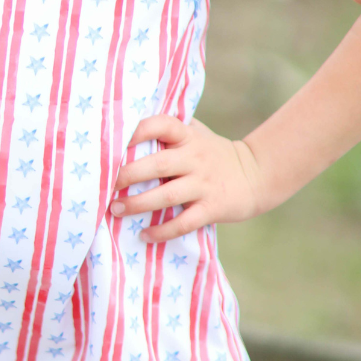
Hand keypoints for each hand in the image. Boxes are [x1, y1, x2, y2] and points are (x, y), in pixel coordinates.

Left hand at [110, 115, 265, 242]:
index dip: (137, 131)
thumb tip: (126, 128)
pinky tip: (144, 235)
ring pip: (167, 196)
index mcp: (188, 136)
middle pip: (157, 165)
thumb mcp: (196, 134)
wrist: (256, 175)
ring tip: (116, 209)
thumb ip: (169, 131)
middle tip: (104, 185)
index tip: (113, 144)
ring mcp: (204, 184)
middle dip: (127, 175)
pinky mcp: (212, 208)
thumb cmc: (213, 154)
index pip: (161, 125)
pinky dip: (163, 231)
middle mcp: (195, 157)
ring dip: (138, 204)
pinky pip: (184, 222)